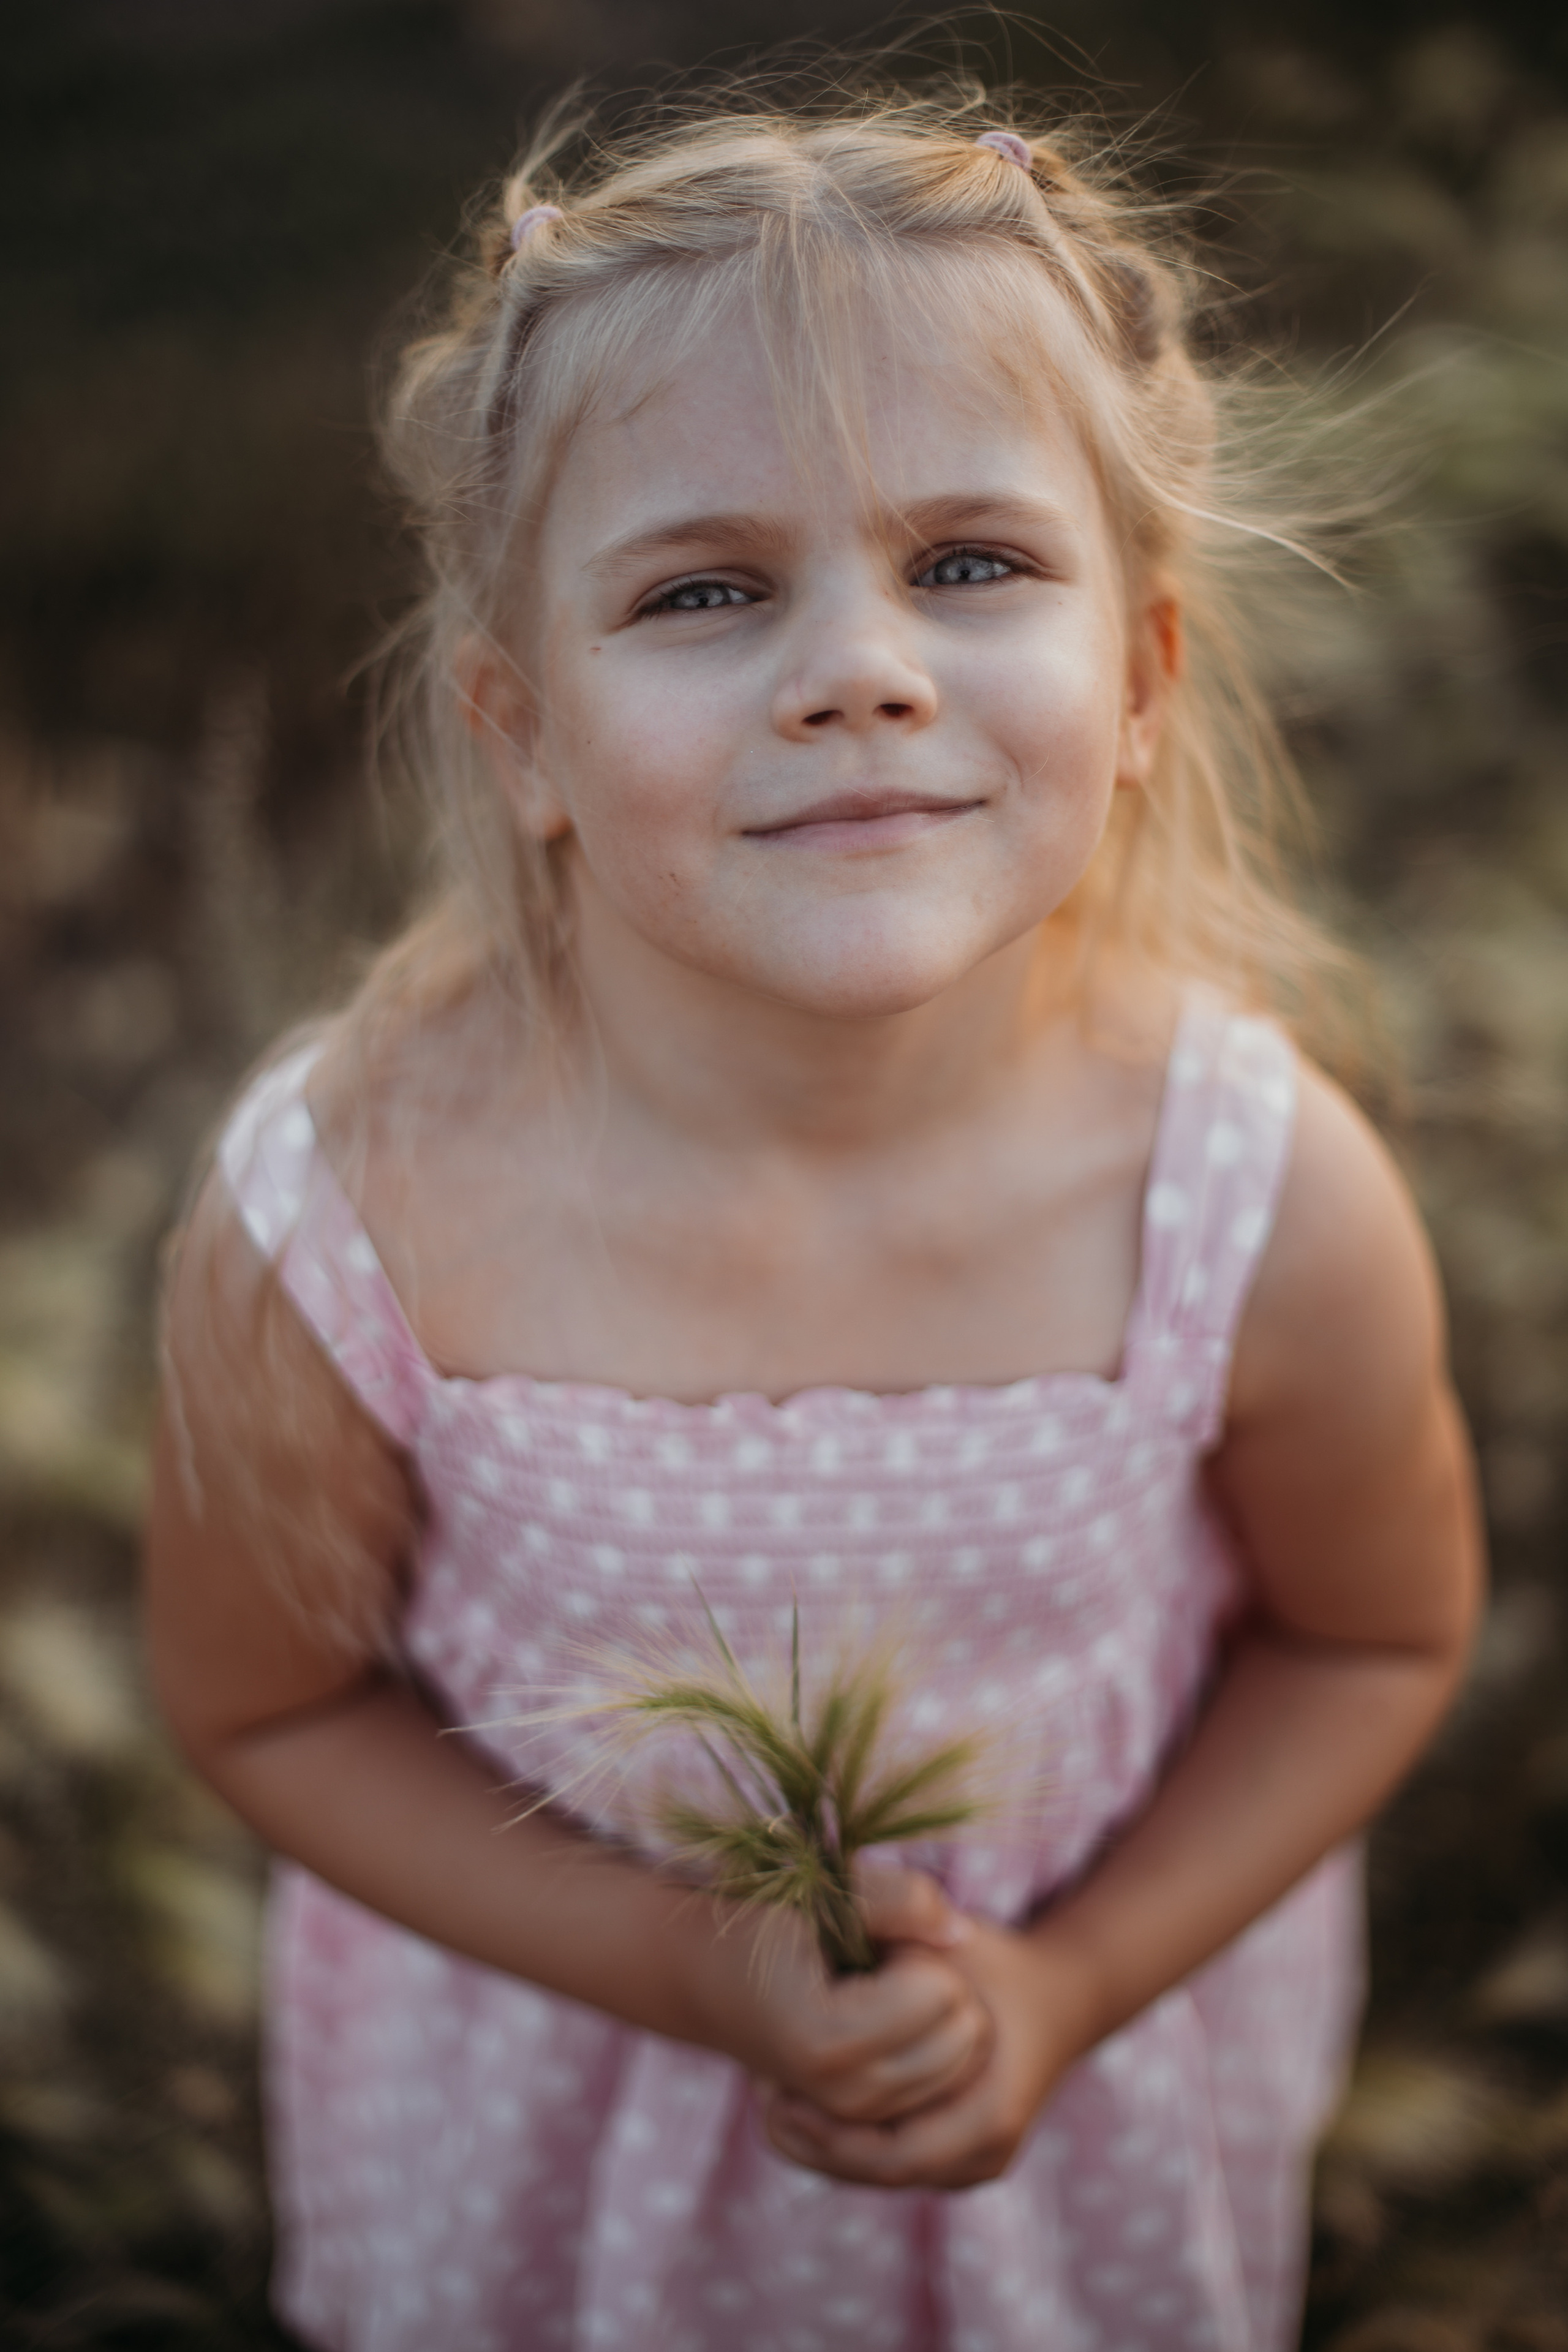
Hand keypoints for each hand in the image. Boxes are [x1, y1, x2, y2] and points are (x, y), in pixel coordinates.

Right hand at [692, 1864, 993, 2126]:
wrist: (705, 1978)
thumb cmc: (766, 1924)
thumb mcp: (822, 1894)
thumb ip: (897, 1899)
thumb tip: (962, 1936)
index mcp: (826, 2043)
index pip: (940, 1992)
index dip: (913, 1949)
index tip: (865, 1943)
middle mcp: (846, 2097)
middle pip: (963, 2033)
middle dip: (934, 1985)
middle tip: (875, 1968)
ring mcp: (858, 2119)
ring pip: (964, 2060)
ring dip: (934, 2015)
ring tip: (874, 1993)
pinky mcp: (869, 2123)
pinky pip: (950, 2080)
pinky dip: (933, 2044)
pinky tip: (882, 2022)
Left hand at [759, 1914, 1096, 2189]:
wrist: (1055, 1995)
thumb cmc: (993, 1963)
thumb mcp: (950, 1944)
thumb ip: (903, 1948)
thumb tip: (833, 1967)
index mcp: (993, 2110)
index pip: (891, 2154)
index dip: (826, 2129)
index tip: (774, 2087)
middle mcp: (988, 2153)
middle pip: (878, 2171)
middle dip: (816, 2139)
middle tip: (763, 2095)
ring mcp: (976, 2164)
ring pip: (880, 2174)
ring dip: (825, 2144)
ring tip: (771, 2099)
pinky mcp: (959, 2161)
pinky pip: (892, 2163)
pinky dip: (847, 2141)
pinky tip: (803, 2103)